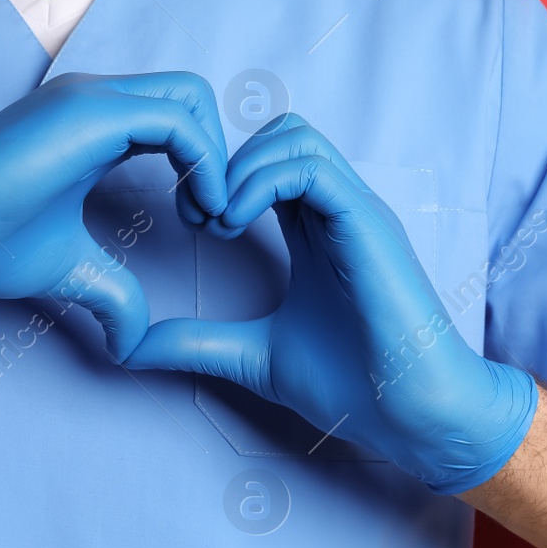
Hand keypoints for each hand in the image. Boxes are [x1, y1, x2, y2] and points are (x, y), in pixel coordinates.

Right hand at [0, 72, 227, 359]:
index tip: (202, 223)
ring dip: (217, 159)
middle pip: (194, 97)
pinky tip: (197, 212)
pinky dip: (204, 162)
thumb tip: (135, 344)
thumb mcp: (69, 269)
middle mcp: (96, 99)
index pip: (178, 117)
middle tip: (213, 218)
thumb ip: (113, 294)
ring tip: (208, 218)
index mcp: (94, 124)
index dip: (206, 165)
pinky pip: (176, 120)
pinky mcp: (86, 113)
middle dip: (221, 154)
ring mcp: (90, 99)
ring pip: (192, 99)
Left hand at [124, 116, 537, 493]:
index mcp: (316, 232)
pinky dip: (261, 182)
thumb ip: (199, 342)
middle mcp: (338, 211)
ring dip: (240, 168)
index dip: (220, 177)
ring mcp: (355, 211)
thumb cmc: (355, 386)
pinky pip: (310, 166)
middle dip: (225, 161)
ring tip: (217, 221)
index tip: (192, 223)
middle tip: (199, 215)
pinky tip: (235, 225)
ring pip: (293, 136)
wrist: (413, 413)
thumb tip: (132, 346)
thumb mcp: (255, 357)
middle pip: (278, 134)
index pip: (268, 164)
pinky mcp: (366, 222)